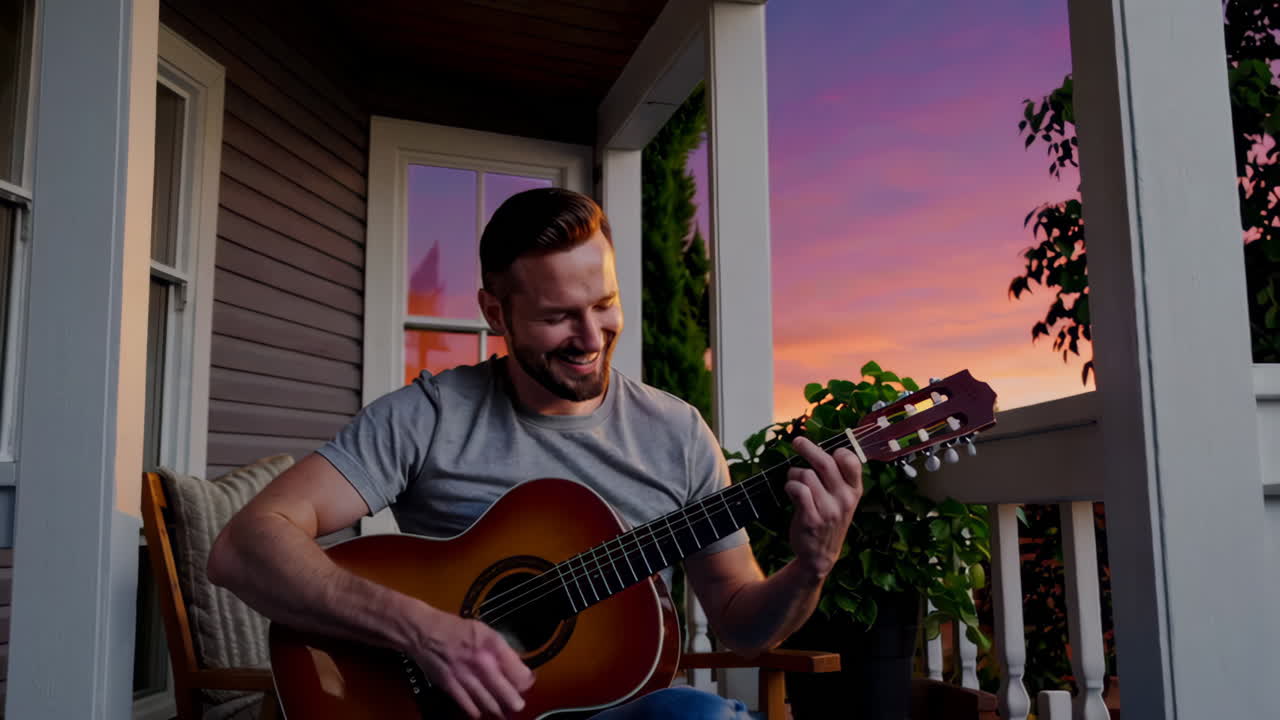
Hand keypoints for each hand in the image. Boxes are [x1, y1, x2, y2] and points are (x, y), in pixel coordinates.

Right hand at [410, 607, 534, 718]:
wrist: (423, 632)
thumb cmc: (454, 629)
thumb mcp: (485, 631)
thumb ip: (500, 649)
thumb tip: (516, 665)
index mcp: (493, 645)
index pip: (519, 672)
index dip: (526, 680)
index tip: (527, 682)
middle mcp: (481, 663)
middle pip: (507, 693)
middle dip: (515, 702)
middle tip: (518, 705)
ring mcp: (466, 677)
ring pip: (490, 703)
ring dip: (499, 709)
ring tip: (503, 710)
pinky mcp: (451, 687)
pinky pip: (469, 706)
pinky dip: (477, 710)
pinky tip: (481, 710)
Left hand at [783, 436, 863, 582]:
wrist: (820, 556)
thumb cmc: (828, 520)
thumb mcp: (842, 501)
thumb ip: (837, 478)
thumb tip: (819, 449)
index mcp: (854, 491)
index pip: (851, 461)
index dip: (838, 451)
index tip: (828, 450)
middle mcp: (844, 499)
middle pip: (824, 462)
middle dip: (807, 448)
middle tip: (796, 442)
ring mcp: (829, 510)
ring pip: (806, 475)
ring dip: (794, 474)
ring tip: (794, 482)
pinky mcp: (811, 519)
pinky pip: (798, 489)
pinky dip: (790, 486)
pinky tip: (790, 490)